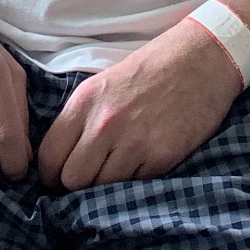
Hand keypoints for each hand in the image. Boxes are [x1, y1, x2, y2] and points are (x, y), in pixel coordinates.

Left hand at [36, 15, 243, 191]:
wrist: (201, 60)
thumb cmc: (150, 70)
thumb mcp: (103, 84)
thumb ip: (81, 119)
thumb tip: (61, 158)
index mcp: (84, 103)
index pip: (49, 156)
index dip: (50, 174)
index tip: (59, 178)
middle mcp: (104, 124)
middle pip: (71, 180)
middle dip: (76, 185)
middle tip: (89, 180)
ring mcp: (133, 143)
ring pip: (100, 189)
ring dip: (105, 188)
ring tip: (116, 175)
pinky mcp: (161, 158)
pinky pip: (134, 188)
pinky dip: (134, 185)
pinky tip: (141, 168)